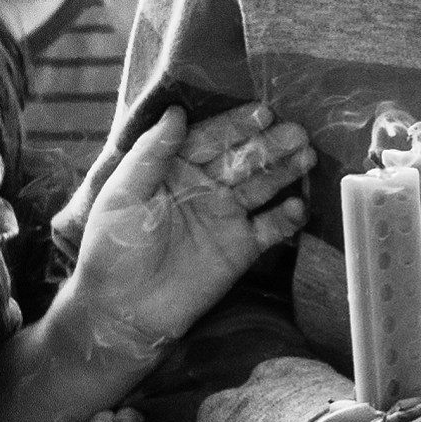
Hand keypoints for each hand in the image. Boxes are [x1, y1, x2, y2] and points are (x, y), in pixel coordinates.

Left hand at [60, 105, 312, 355]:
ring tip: (308, 157)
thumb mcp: (123, 194)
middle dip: (271, 144)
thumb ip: (151, 153)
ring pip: (262, 187)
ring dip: (285, 171)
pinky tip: (298, 206)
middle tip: (298, 132)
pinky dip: (286, 218)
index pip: (212, 138)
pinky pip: (270, 228)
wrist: (122, 310)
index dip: (237, 125)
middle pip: (244, 159)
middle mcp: (206, 187)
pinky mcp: (241, 248)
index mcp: (176, 169)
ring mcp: (226, 217)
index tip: (264, 112)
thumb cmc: (113, 248)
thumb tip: (177, 111)